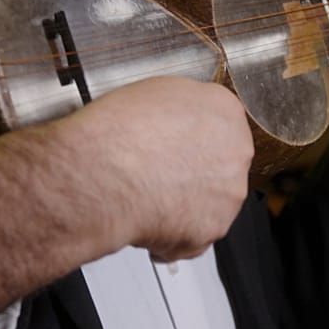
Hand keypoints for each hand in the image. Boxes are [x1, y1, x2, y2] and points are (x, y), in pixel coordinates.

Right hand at [0, 76, 252, 317]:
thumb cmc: (102, 128)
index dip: (186, 137)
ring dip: (180, 206)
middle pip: (217, 163)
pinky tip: (143, 227)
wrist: (94, 174)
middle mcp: (234, 145)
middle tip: (149, 178)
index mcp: (219, 102)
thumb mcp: (134, 91)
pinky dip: (170, 237)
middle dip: (188, 173)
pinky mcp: (209, 228)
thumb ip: (160, 105)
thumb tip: (153, 114)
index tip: (167, 147)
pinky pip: (194, 237)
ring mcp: (227, 190)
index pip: (215, 120)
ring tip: (138, 202)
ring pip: (208, 202)